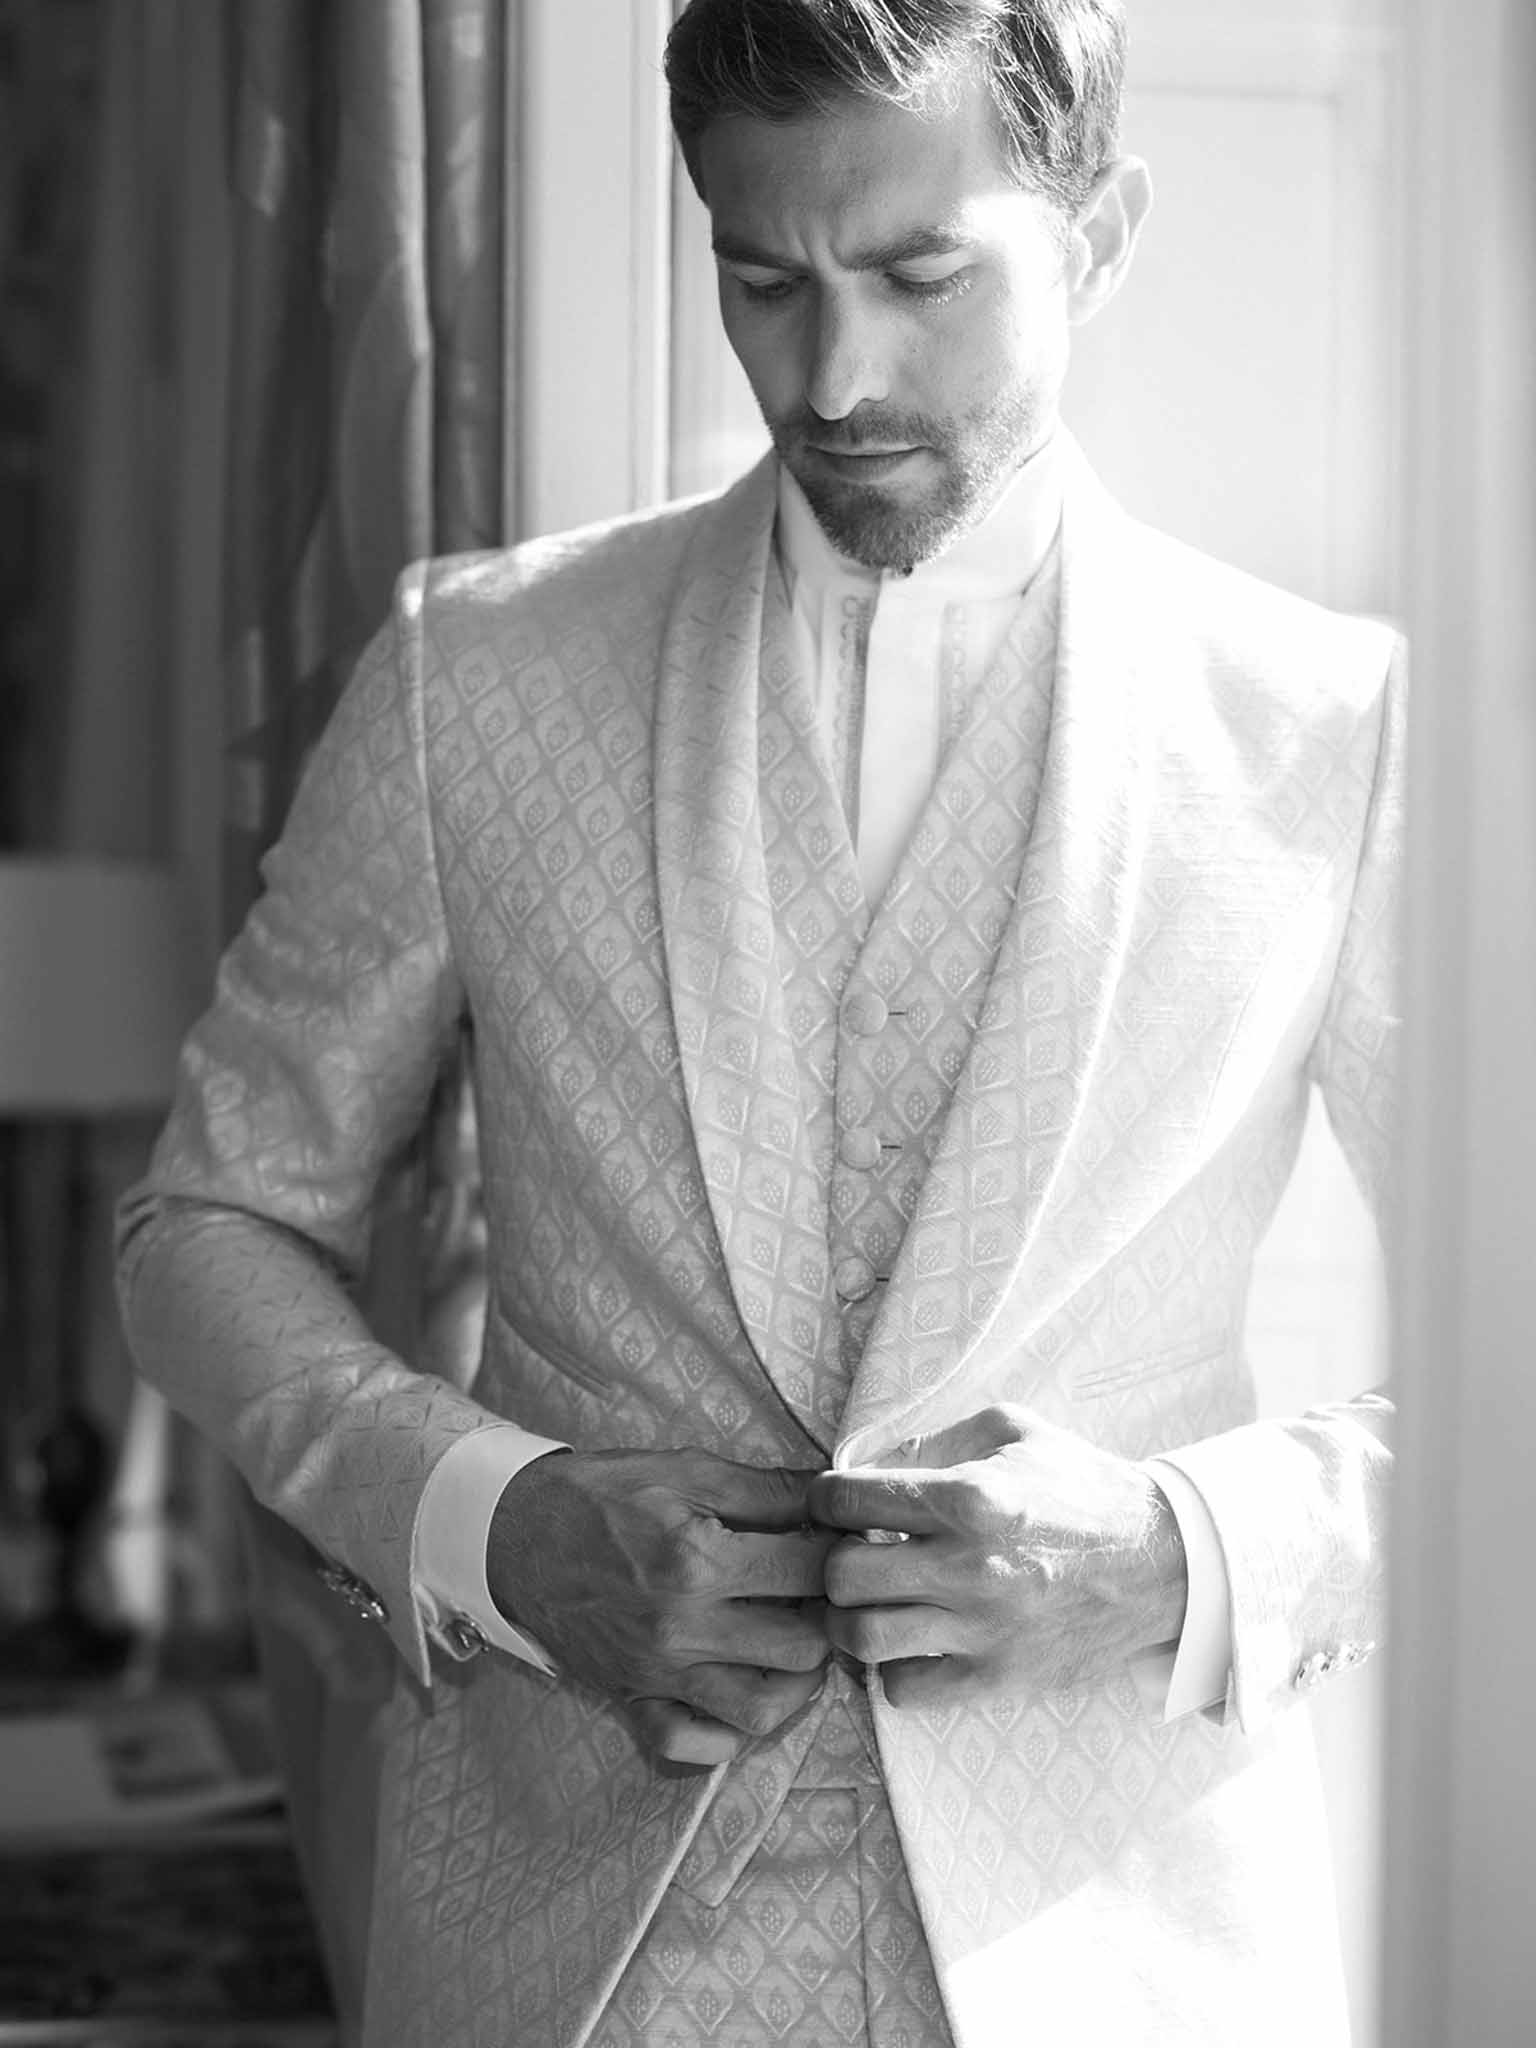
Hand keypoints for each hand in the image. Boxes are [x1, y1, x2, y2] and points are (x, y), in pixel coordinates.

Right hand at [486, 1448, 832, 1766]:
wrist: (515, 1534)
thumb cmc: (602, 1496)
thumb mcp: (685, 1470)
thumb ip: (766, 1488)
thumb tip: (834, 1495)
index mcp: (696, 1560)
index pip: (810, 1572)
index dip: (843, 1555)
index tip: (848, 1546)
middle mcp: (681, 1627)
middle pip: (803, 1648)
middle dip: (831, 1620)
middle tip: (829, 1596)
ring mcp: (657, 1673)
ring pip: (761, 1711)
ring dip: (797, 1682)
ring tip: (798, 1642)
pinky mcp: (632, 1699)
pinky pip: (692, 1746)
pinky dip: (728, 1734)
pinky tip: (744, 1689)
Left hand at [808, 1405, 1187, 1708]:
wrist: (1160, 1562)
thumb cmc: (1080, 1487)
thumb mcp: (1012, 1430)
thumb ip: (935, 1440)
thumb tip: (870, 1466)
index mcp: (970, 1496)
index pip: (848, 1499)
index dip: (825, 1500)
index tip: (834, 1505)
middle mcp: (970, 1565)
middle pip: (842, 1576)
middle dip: (831, 1562)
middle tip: (850, 1555)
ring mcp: (983, 1629)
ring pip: (862, 1640)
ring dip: (849, 1621)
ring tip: (869, 1603)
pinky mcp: (998, 1678)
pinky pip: (905, 1690)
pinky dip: (893, 1670)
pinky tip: (912, 1643)